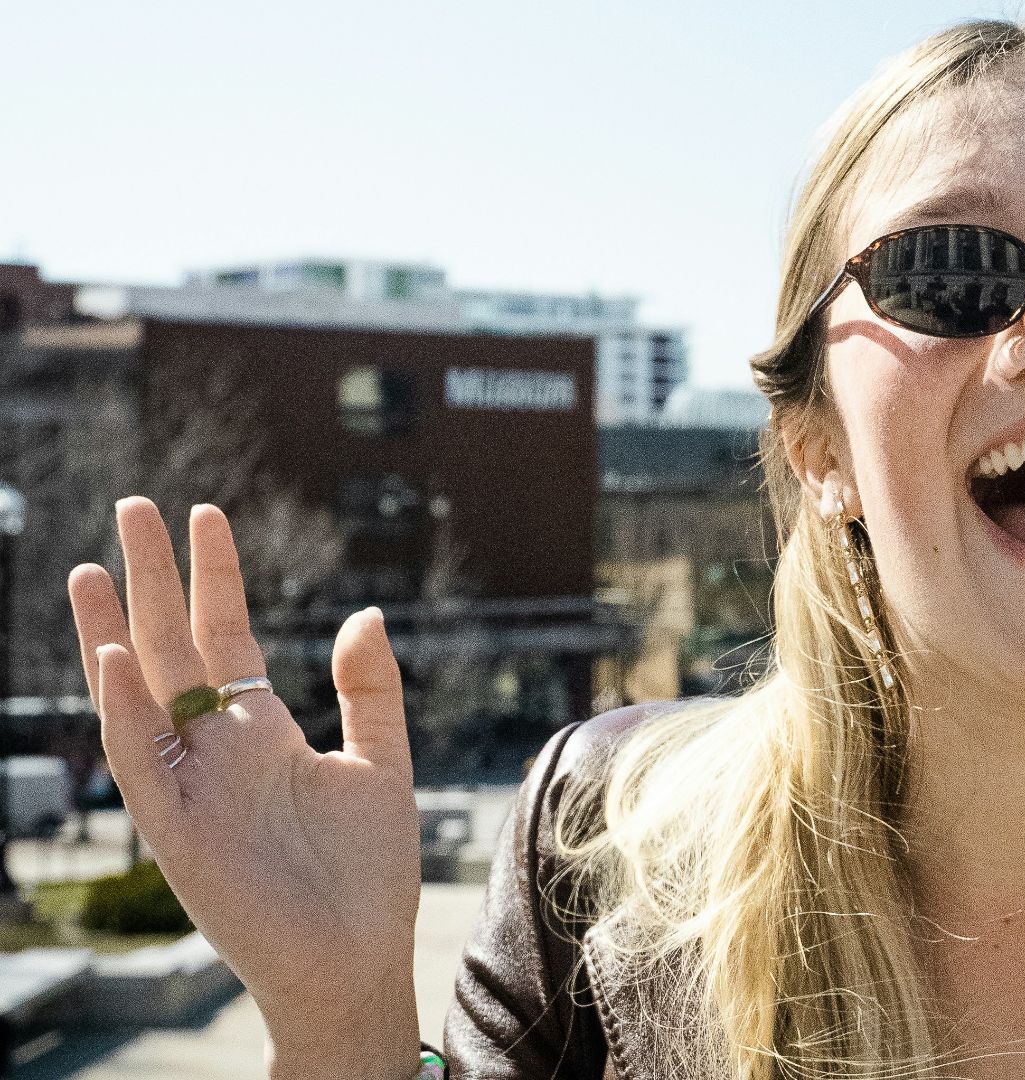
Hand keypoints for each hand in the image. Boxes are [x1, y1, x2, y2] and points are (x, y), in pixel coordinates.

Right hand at [68, 498, 422, 1063]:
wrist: (358, 959)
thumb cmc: (369, 873)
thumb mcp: (383, 763)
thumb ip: (371, 691)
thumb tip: (366, 611)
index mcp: (261, 731)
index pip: (227, 637)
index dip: (215, 577)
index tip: (204, 513)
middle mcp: (216, 752)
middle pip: (173, 649)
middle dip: (153, 580)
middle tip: (132, 505)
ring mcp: (190, 787)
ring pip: (138, 696)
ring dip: (113, 633)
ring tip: (90, 567)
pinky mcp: (176, 832)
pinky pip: (141, 763)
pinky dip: (125, 712)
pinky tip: (116, 656)